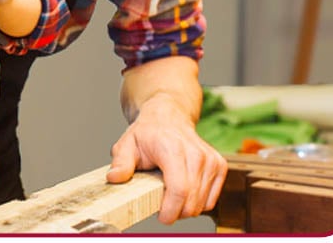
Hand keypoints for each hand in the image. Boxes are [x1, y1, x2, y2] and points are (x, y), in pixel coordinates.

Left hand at [106, 92, 226, 223]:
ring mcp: (210, 159)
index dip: (170, 210)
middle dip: (176, 211)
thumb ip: (121, 163)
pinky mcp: (219, 165)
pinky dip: (198, 201)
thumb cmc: (147, 133)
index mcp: (172, 149)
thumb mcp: (127, 144)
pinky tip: (185, 188)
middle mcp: (195, 154)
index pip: (179, 190)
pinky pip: (211, 199)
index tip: (161, 216)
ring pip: (202, 203)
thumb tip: (113, 178)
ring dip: (186, 207)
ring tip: (171, 193)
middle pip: (191, 201)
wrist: (168, 116)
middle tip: (161, 203)